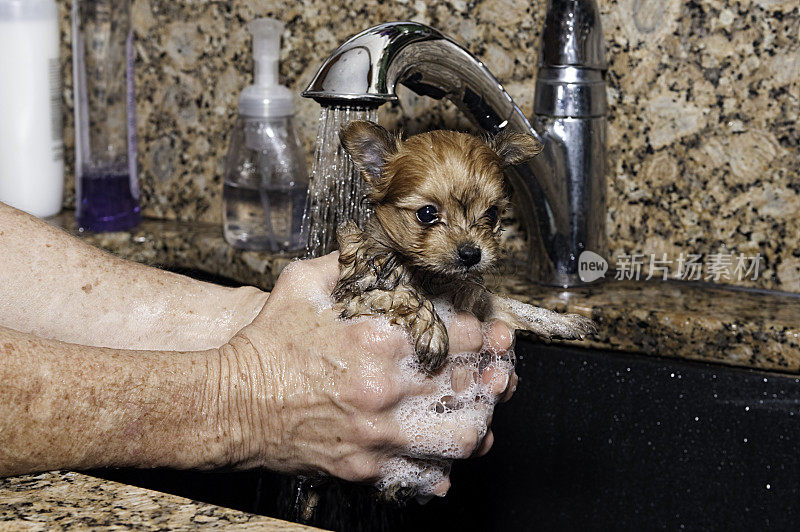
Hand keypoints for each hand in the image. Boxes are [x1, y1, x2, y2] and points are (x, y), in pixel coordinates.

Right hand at [219, 252, 515, 492]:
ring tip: (473, 412)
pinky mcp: (366, 466)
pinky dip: (443, 467)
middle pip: (469, 387)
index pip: (461, 337)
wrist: (230, 404)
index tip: (477, 334)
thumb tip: (376, 246)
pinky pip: (425, 476)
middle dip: (487, 378)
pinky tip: (441, 452)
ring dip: (475, 423)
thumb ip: (349, 261)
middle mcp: (386, 390)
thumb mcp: (302, 284)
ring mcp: (378, 433)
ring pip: (461, 438)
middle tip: (488, 372)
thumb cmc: (265, 346)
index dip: (479, 334)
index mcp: (379, 341)